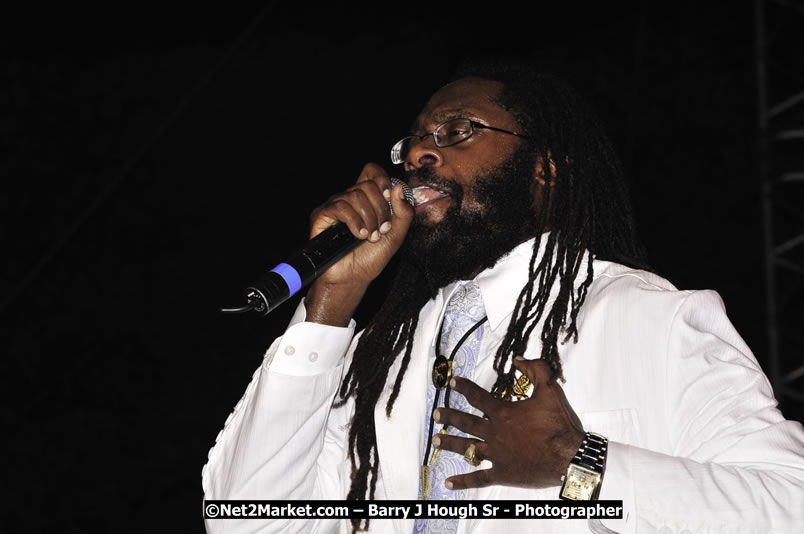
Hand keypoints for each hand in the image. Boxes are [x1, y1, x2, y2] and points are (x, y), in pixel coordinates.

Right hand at [305, 163, 413, 325]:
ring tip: (370, 236)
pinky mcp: (322, 215)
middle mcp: (349, 198)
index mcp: (367, 198)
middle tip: (381, 229)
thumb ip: (404, 212)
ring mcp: (335, 205)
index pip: (372, 171)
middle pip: (368, 184)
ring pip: (356, 195)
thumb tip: (398, 188)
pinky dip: (354, 221)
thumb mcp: (396, 234)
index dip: (382, 178)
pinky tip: (359, 235)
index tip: (389, 197)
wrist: (353, 278)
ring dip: (369, 218)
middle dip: (380, 209)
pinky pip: (340, 206)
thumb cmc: (371, 257)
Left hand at [433, 357, 584, 489]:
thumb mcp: (550, 389)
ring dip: (449, 443)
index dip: (464, 388)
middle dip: (449, 416)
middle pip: (465, 422)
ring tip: (435, 440)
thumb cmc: (560, 424)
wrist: (570, 458)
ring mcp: (496, 455)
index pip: (478, 397)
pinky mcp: (502, 474)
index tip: (453, 383)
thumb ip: (535, 370)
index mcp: (503, 413)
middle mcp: (494, 433)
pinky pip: (478, 478)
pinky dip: (462, 481)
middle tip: (436, 413)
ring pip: (467, 448)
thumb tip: (518, 359)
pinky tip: (447, 483)